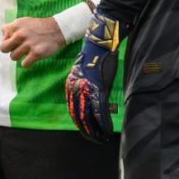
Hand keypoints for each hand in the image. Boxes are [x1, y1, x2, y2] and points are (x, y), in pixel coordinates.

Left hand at [0, 16, 65, 66]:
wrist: (58, 29)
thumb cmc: (39, 27)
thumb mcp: (23, 21)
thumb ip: (11, 28)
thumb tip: (3, 37)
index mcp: (16, 26)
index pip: (3, 39)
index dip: (8, 42)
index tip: (16, 42)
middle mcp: (20, 34)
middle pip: (3, 49)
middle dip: (10, 50)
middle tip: (18, 49)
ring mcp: (28, 44)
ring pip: (13, 57)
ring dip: (20, 56)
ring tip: (27, 52)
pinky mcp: (36, 53)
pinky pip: (24, 64)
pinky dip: (27, 62)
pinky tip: (32, 57)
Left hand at [65, 9, 122, 142]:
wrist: (99, 41)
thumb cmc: (94, 51)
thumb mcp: (85, 65)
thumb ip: (84, 77)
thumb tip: (85, 83)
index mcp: (75, 81)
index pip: (74, 104)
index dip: (78, 116)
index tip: (82, 126)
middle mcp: (80, 86)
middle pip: (80, 111)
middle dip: (86, 126)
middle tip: (90, 136)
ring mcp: (90, 87)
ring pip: (89, 113)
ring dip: (94, 127)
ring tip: (97, 137)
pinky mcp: (100, 87)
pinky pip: (100, 108)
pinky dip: (102, 120)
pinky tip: (105, 130)